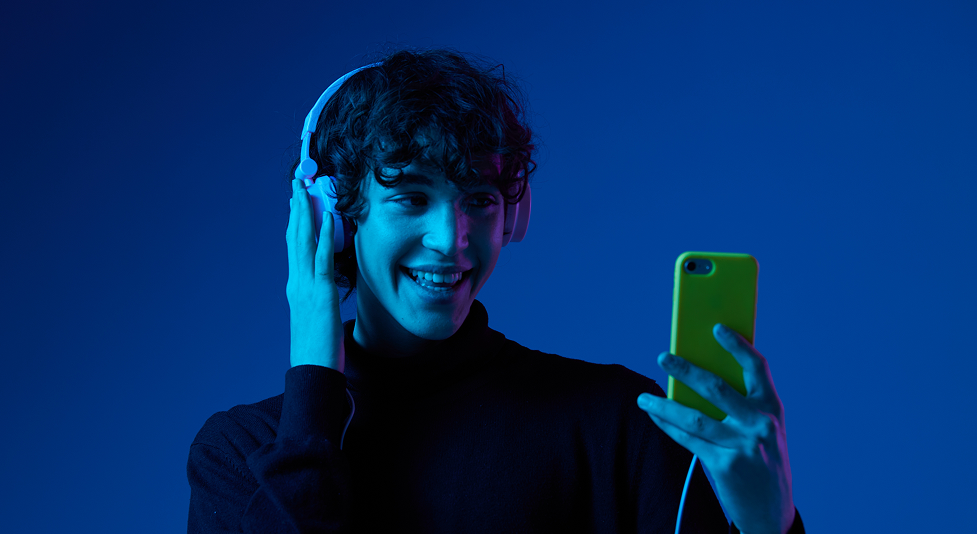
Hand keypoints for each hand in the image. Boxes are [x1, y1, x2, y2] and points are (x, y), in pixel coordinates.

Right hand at [285, 177, 344, 370]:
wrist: (312, 373)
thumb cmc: (318, 350)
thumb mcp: (317, 317)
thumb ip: (319, 298)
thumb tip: (326, 286)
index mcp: (296, 288)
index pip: (294, 247)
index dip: (295, 221)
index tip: (297, 199)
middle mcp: (297, 283)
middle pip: (294, 238)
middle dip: (296, 208)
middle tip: (298, 182)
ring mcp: (306, 288)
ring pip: (303, 242)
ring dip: (306, 213)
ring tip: (307, 189)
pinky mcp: (321, 296)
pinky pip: (322, 260)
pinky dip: (324, 237)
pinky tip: (327, 218)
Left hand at [637, 324, 793, 533]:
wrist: (772, 514)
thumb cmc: (762, 462)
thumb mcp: (764, 430)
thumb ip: (740, 405)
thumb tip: (695, 379)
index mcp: (773, 408)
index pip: (757, 367)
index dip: (737, 344)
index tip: (716, 328)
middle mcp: (760, 423)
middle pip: (716, 387)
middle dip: (685, 370)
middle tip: (662, 357)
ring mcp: (742, 444)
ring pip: (693, 416)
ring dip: (663, 405)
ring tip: (644, 398)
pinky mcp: (724, 464)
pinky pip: (687, 439)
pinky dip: (667, 426)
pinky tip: (654, 416)